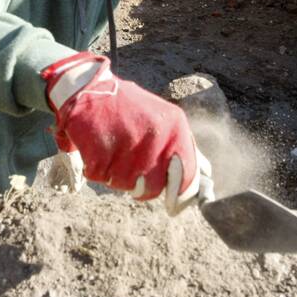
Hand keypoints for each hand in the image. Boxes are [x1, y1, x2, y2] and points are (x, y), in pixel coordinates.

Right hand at [42, 53, 206, 214]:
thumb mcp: (164, 119)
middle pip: (152, 188)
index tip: (175, 208)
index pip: (187, 175)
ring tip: (113, 149)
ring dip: (116, 175)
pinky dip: (97, 169)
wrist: (90, 88)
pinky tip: (98, 147)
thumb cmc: (129, 107)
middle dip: (141, 186)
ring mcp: (127, 145)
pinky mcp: (101, 151)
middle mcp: (155, 137)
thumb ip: (182, 148)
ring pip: (124, 185)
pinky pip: (101, 177)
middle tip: (132, 171)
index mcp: (175, 128)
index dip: (182, 197)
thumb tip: (205, 178)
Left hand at [43, 149, 84, 192]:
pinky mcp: (57, 162)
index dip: (73, 188)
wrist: (65, 142)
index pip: (77, 183)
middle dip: (63, 187)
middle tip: (59, 190)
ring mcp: (64, 165)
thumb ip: (75, 180)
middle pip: (67, 182)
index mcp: (80, 171)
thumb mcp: (76, 168)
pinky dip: (52, 176)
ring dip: (57, 183)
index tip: (69, 191)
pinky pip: (54, 171)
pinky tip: (49, 181)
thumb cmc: (73, 154)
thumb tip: (75, 191)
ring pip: (60, 178)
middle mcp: (72, 169)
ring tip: (53, 187)